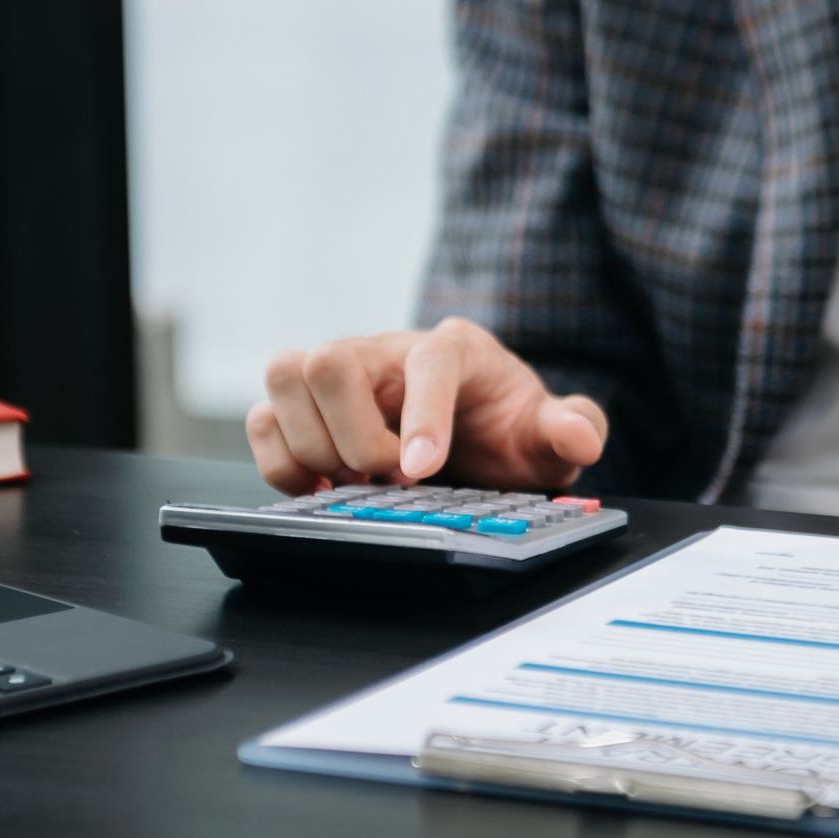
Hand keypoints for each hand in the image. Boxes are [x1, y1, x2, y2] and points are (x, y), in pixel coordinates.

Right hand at [245, 317, 606, 495]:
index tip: (421, 472)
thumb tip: (576, 433)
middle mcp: (384, 350)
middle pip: (331, 359)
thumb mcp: (544, 434)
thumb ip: (569, 427)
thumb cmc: (501, 428)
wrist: (470, 430)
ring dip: (311, 443)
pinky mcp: (302, 406)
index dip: (421, 416)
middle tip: (386, 478)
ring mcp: (337, 373)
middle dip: (354, 435)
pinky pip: (262, 418)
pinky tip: (322, 487)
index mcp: (451, 349)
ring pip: (285, 375)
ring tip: (351, 480)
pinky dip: (281, 461)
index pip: (428, 360)